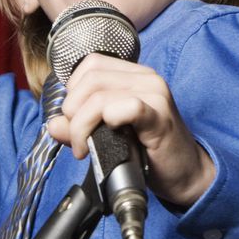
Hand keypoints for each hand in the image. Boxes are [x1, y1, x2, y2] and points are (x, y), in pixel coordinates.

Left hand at [47, 55, 215, 206]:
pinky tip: (110, 138)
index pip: (90, 65)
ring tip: (85, 148)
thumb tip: (52, 124)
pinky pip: (128, 108)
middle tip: (78, 140)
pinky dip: (110, 121)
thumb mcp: (108, 135)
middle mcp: (145, 78)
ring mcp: (155, 94)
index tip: (74, 119)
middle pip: (90, 80)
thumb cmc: (149, 151)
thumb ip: (79, 125)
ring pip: (100, 97)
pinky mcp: (160, 117)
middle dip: (72, 113)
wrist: (185, 173)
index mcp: (133, 75)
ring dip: (82, 125)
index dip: (73, 91)